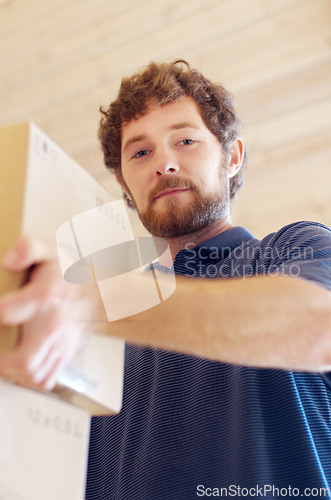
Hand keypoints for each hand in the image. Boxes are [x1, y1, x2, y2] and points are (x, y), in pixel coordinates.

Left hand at [0, 236, 91, 389]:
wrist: (104, 294)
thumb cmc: (72, 275)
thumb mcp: (50, 251)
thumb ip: (27, 248)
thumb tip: (8, 261)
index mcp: (44, 297)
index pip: (6, 312)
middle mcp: (52, 325)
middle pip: (24, 359)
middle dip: (0, 361)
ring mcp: (60, 343)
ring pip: (33, 374)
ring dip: (12, 373)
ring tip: (3, 360)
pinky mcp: (64, 354)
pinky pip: (46, 379)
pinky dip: (29, 381)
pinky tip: (20, 371)